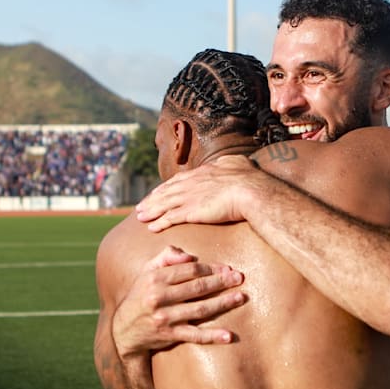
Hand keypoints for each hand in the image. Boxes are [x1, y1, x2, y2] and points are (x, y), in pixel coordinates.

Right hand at [112, 246, 246, 355]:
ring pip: (200, 309)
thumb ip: (166, 257)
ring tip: (240, 297)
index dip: (210, 268)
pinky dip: (212, 336)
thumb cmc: (141, 295)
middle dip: (221, 282)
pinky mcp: (170, 335)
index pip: (189, 270)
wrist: (123, 330)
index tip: (226, 268)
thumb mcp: (147, 271)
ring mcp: (165, 318)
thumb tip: (189, 255)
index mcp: (155, 279)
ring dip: (223, 303)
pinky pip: (194, 336)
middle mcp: (159, 297)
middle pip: (197, 288)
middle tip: (239, 278)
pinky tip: (228, 336)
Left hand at [135, 155, 263, 231]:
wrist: (250, 190)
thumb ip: (231, 162)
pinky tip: (151, 228)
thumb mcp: (238, 163)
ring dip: (150, 211)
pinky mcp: (191, 211)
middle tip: (141, 206)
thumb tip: (230, 160)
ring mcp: (190, 197)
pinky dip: (159, 223)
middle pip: (166, 192)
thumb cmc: (249, 178)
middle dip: (152, 199)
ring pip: (164, 204)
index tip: (157, 192)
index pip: (178, 180)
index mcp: (202, 172)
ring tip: (139, 217)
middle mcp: (192, 183)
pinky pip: (170, 218)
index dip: (166, 187)